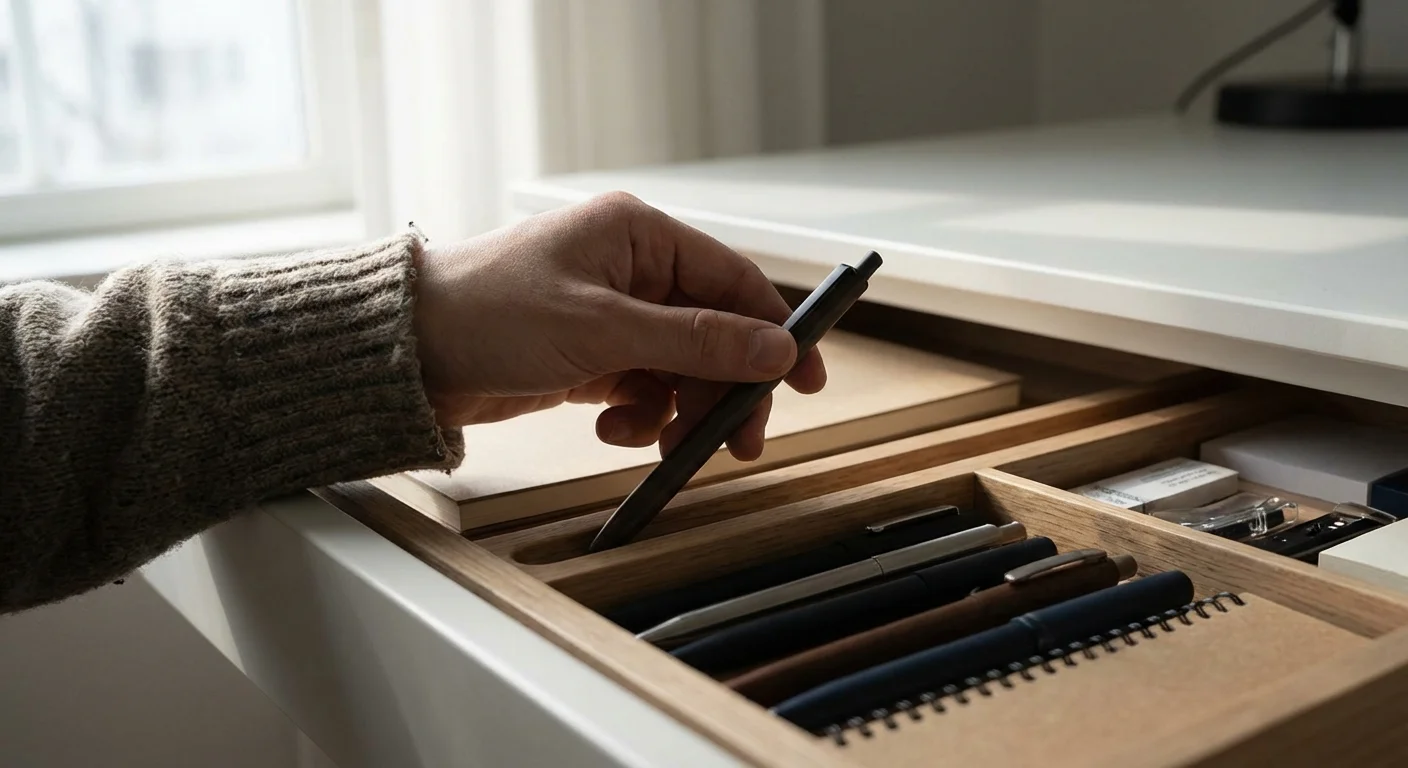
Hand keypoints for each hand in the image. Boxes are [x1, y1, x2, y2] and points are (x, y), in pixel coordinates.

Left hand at [412, 192, 826, 460]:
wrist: (406, 354)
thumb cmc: (488, 314)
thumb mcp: (603, 330)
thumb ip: (696, 342)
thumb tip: (774, 349)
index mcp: (639, 235)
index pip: (734, 281)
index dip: (776, 331)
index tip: (807, 380)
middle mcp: (630, 269)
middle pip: (714, 333)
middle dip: (723, 390)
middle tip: (735, 442)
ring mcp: (610, 314)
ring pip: (681, 369)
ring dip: (677, 412)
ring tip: (658, 444)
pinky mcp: (589, 354)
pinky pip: (642, 389)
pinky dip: (638, 418)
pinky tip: (610, 429)